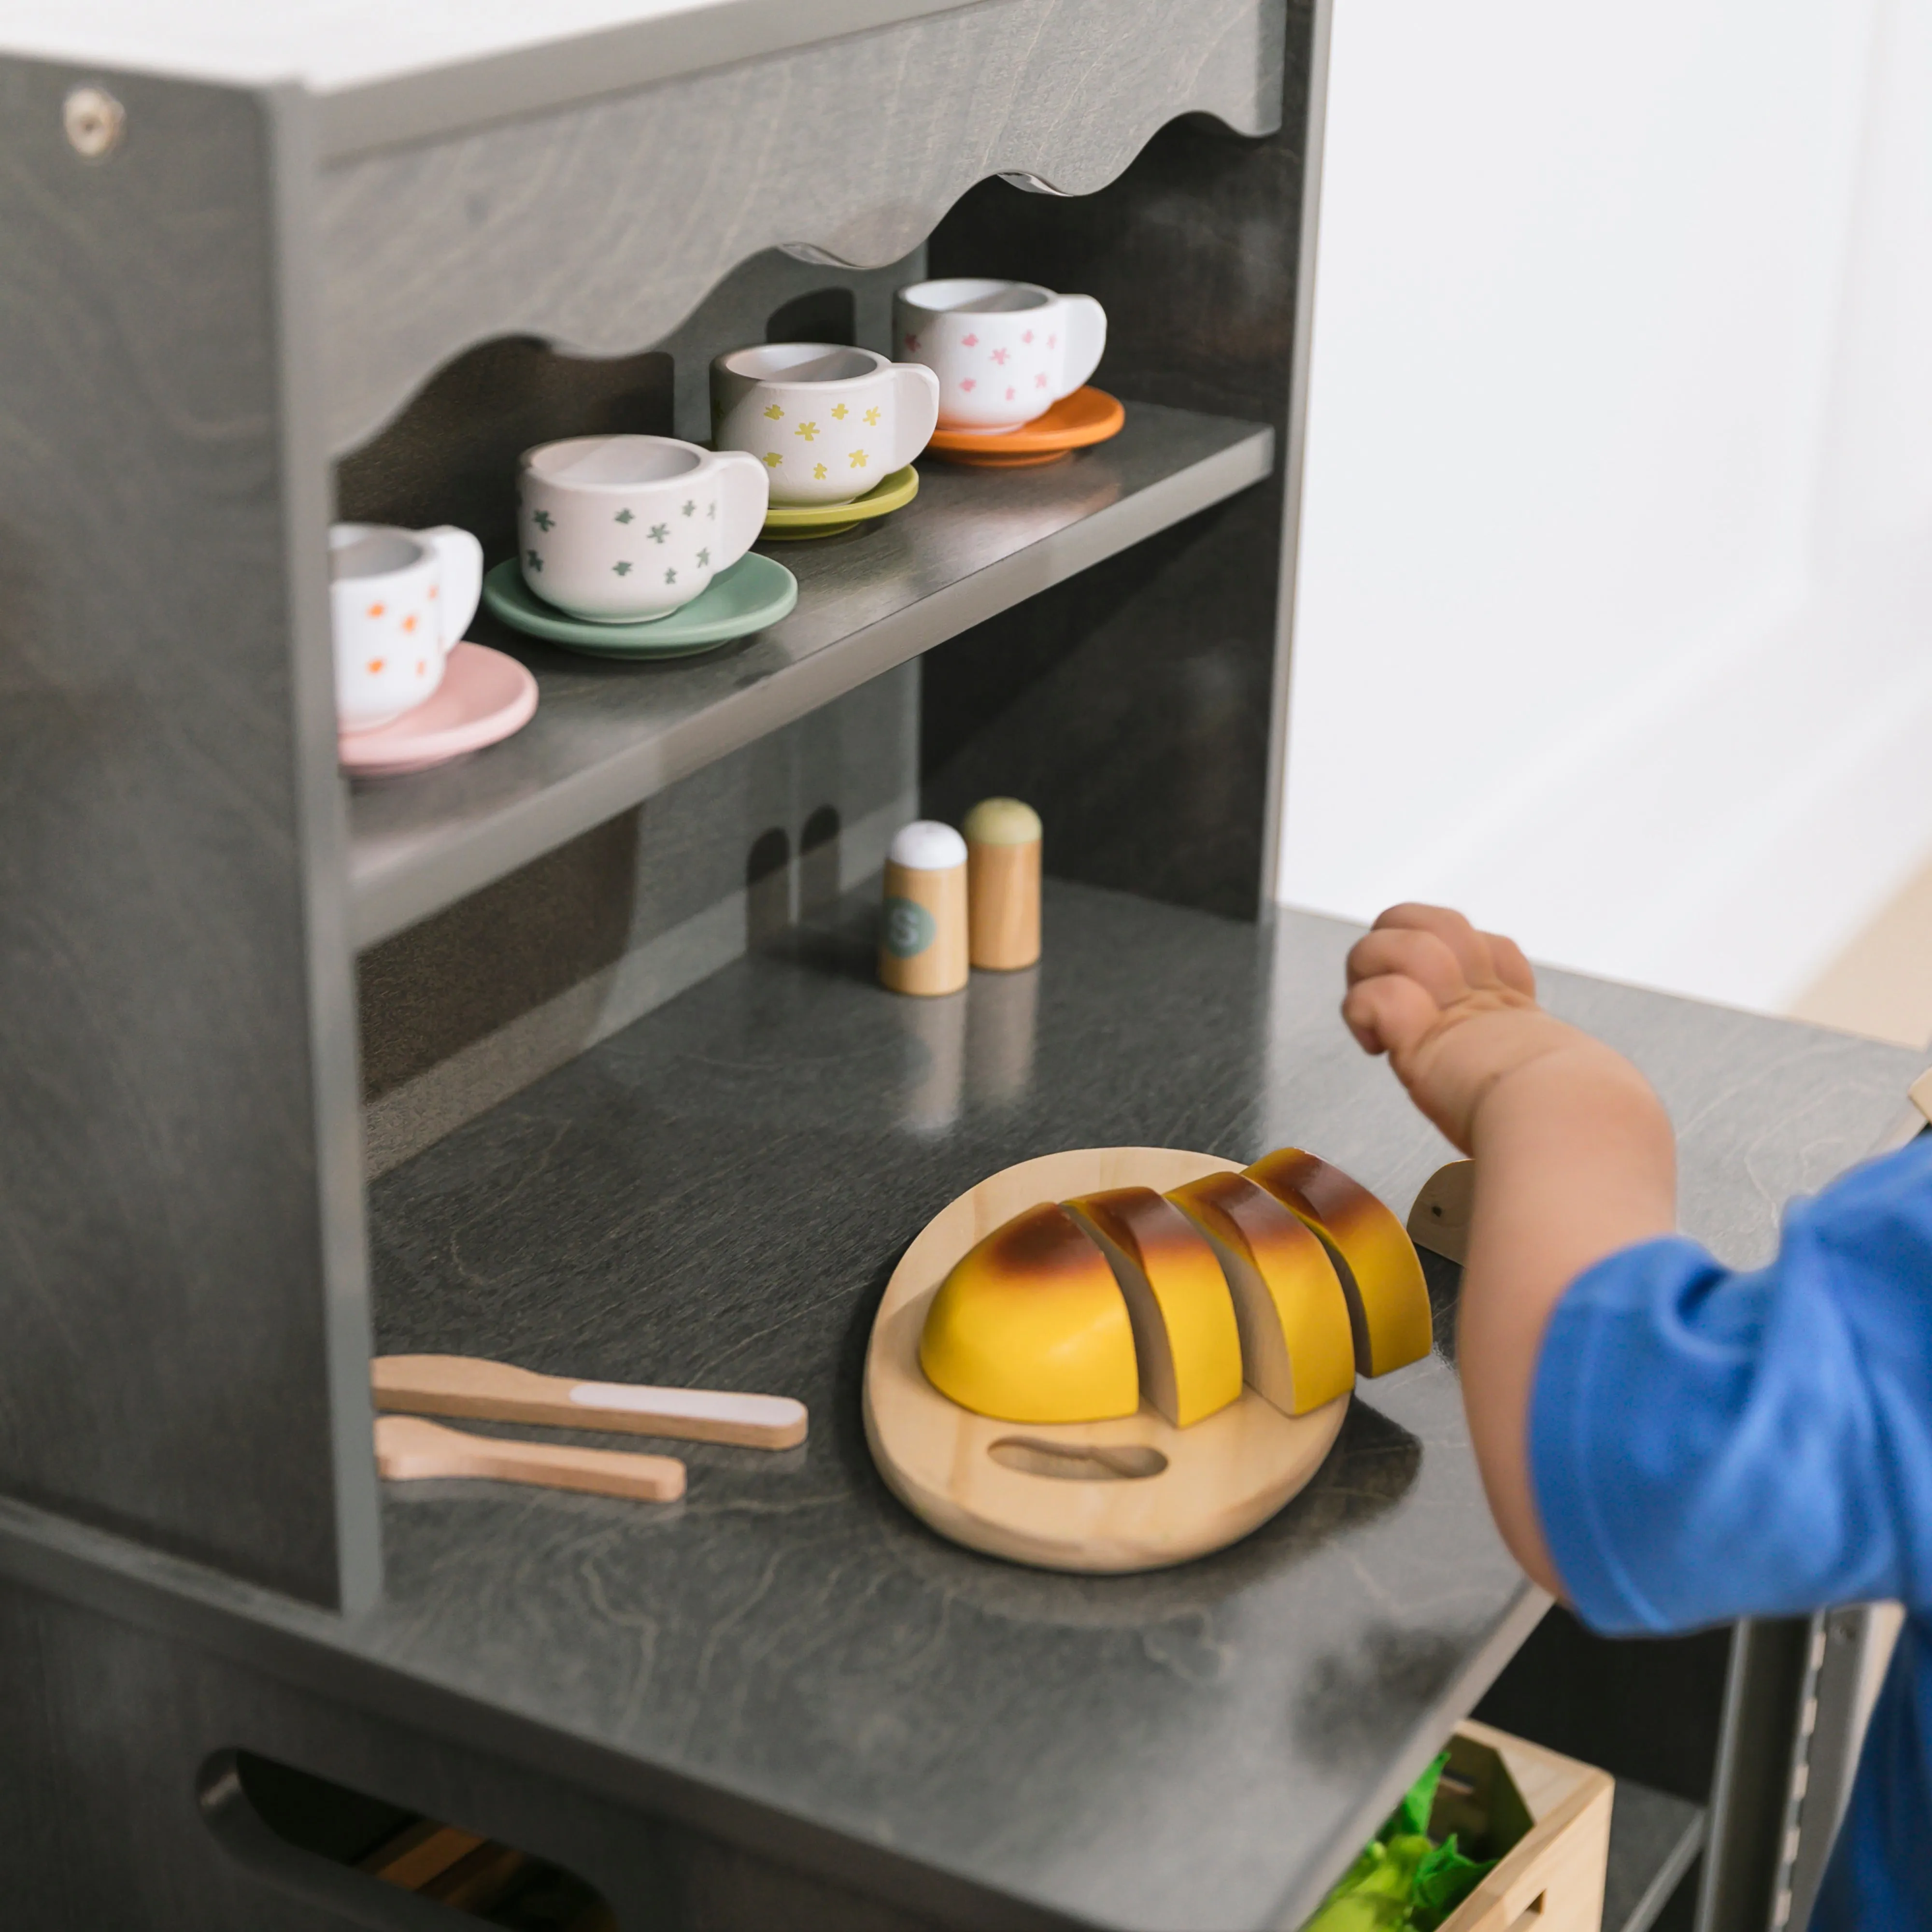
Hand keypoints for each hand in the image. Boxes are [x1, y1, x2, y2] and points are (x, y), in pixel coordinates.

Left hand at [1343, 904, 1674, 1597]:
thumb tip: (1564, 1395)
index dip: (1450, 970)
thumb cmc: (1575, 1210)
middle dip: (1399, 960)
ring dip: (1380, 980)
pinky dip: (1373, 1008)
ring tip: (1394, 1035)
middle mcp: (1493, 1012)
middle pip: (1436, 930)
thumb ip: (1550, 1274)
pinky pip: (1381, 979)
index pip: (1489, 958)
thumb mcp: (1556, 1225)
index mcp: (1522, 1044)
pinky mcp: (1432, 1015)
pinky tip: (1387, 1045)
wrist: (1582, 1176)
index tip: (1428, 1028)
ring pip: (1400, 936)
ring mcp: (1463, 1004)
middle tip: (1397, 1023)